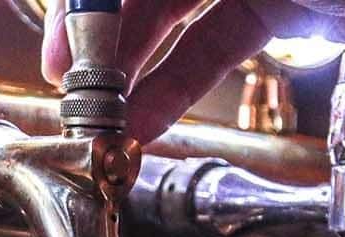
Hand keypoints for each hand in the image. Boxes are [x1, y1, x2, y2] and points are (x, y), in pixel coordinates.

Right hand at [41, 0, 344, 140]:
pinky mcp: (276, 1)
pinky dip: (177, 79)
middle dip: (101, 24)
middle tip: (69, 75)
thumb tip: (128, 0)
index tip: (68, 30)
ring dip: (129, 59)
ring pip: (168, 6)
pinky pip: (210, 40)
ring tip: (99, 110)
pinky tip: (145, 117)